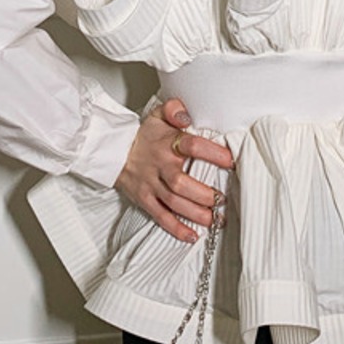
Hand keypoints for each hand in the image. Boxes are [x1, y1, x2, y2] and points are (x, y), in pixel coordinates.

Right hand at [115, 98, 233, 242]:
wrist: (113, 150)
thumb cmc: (143, 135)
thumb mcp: (158, 115)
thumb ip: (175, 109)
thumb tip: (186, 115)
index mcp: (167, 143)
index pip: (192, 146)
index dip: (213, 154)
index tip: (230, 161)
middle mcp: (160, 165)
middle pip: (181, 183)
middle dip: (204, 194)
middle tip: (222, 199)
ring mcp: (151, 184)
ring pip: (173, 203)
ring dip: (196, 214)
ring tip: (216, 219)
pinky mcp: (145, 199)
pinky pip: (160, 216)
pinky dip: (176, 228)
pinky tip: (192, 234)